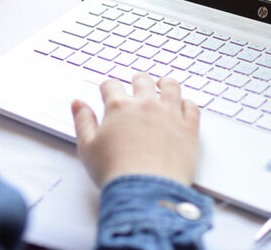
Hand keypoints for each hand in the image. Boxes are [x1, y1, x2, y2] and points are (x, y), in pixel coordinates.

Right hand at [71, 73, 199, 187]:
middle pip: (143, 81)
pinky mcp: (189, 128)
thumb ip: (82, 121)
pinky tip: (184, 105)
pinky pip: (192, 107)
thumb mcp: (87, 147)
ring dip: (165, 83)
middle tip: (137, 82)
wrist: (146, 190)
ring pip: (171, 87)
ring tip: (163, 84)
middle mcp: (146, 105)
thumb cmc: (115, 172)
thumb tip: (78, 104)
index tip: (108, 89)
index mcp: (119, 107)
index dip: (108, 86)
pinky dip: (187, 103)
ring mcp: (170, 114)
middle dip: (138, 80)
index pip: (111, 85)